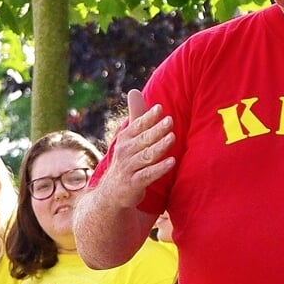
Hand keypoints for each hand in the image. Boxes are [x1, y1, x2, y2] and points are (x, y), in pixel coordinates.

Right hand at [89, 90, 176, 212]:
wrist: (111, 192)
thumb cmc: (126, 159)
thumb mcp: (129, 137)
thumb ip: (135, 116)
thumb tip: (134, 91)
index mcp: (125, 138)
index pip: (138, 126)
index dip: (148, 117)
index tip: (159, 108)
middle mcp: (125, 152)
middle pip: (144, 139)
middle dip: (157, 130)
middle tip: (170, 120)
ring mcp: (129, 168)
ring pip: (147, 156)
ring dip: (160, 147)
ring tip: (172, 138)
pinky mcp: (134, 183)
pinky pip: (148, 174)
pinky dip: (160, 168)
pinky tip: (172, 162)